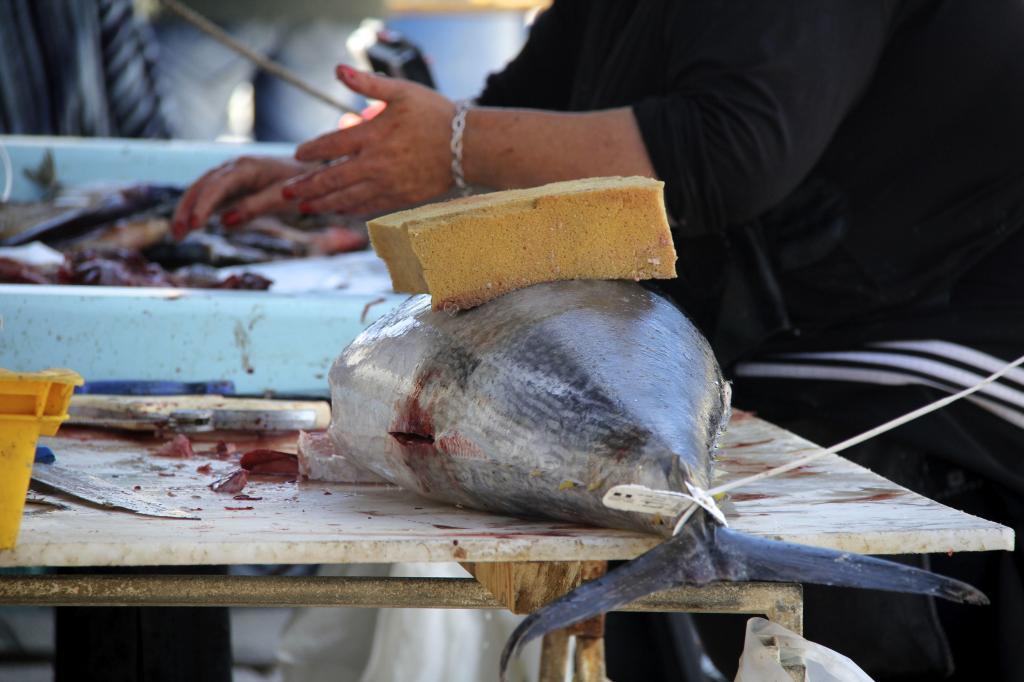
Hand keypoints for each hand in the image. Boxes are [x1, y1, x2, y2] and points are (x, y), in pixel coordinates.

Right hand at [172, 156, 307, 238]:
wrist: (311, 171)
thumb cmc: (300, 185)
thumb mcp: (283, 198)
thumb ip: (256, 207)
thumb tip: (225, 221)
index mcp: (247, 168)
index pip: (218, 186)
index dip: (204, 205)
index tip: (194, 225)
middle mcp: (234, 167)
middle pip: (202, 186)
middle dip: (187, 209)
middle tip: (177, 235)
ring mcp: (230, 174)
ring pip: (201, 189)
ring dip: (187, 210)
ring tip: (177, 235)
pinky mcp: (231, 184)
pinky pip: (209, 195)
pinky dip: (197, 209)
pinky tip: (189, 227)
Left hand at [285, 65, 454, 215]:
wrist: (468, 147)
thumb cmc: (436, 115)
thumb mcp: (402, 92)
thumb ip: (368, 83)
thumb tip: (338, 70)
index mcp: (372, 134)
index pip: (331, 145)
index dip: (311, 151)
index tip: (298, 156)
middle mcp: (375, 163)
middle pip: (331, 179)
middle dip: (306, 186)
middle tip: (286, 192)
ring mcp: (387, 184)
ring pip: (347, 198)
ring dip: (323, 204)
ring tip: (305, 207)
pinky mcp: (400, 198)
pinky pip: (368, 207)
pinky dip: (350, 210)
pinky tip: (339, 211)